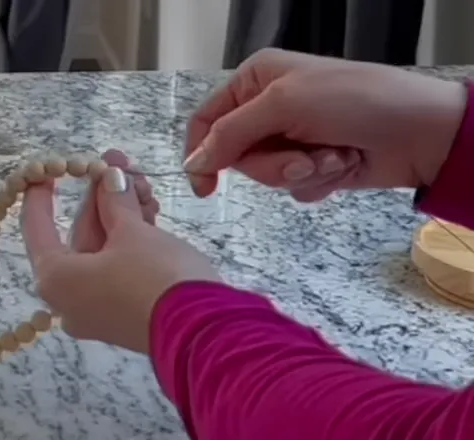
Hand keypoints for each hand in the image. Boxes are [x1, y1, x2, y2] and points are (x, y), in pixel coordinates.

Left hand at [22, 151, 219, 353]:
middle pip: (78, 235)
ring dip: (122, 213)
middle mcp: (67, 298)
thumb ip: (115, 200)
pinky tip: (149, 210)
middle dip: (102, 197)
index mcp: (55, 278)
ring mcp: (95, 308)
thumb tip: (109, 177)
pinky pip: (118, 267)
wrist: (202, 333)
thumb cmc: (155, 277)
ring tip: (144, 182)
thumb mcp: (133, 232)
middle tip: (119, 162)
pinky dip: (131, 239)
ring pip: (103, 249)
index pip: (36, 227)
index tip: (44, 168)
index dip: (40, 194)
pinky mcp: (123, 312)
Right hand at [184, 48, 467, 201]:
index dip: (201, 154)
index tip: (204, 188)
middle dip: (270, 165)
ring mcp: (293, 137)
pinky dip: (318, 182)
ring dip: (299, 173)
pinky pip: (294, 187)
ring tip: (331, 157)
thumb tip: (193, 164)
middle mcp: (270, 107)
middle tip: (301, 161)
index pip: (207, 120)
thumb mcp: (282, 105)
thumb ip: (229, 135)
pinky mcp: (314, 164)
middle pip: (237, 155)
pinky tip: (343, 164)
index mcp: (256, 80)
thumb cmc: (352, 101)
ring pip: (266, 175)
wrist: (418, 130)